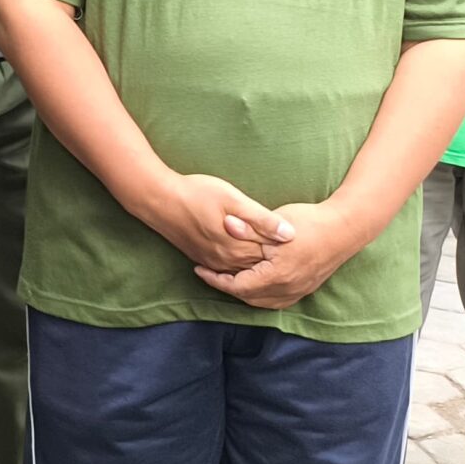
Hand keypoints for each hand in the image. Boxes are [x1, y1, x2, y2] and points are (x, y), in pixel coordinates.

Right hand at [140, 172, 292, 273]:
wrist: (157, 199)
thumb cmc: (196, 193)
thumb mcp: (233, 199)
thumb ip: (261, 219)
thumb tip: (290, 234)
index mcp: (239, 246)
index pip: (272, 254)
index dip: (289, 251)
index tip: (307, 243)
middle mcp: (227, 259)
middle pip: (260, 265)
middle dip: (277, 262)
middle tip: (299, 258)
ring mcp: (213, 261)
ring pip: (244, 270)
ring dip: (260, 267)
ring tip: (279, 263)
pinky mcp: (201, 257)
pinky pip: (227, 270)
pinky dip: (241, 268)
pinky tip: (249, 263)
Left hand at [194, 202, 365, 310]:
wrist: (344, 229)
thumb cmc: (309, 222)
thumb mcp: (275, 222)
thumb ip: (249, 227)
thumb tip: (225, 224)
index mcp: (278, 275)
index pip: (238, 286)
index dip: (215, 279)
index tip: (199, 269)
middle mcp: (288, 288)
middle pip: (248, 297)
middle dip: (226, 287)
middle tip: (209, 273)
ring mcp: (298, 291)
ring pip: (262, 302)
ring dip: (242, 293)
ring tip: (225, 278)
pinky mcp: (306, 289)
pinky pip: (276, 301)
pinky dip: (259, 295)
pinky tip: (251, 284)